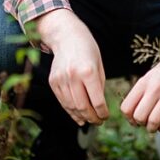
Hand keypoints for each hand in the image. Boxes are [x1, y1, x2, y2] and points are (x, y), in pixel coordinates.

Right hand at [36, 9, 108, 125]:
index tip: (106, 117)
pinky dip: (70, 111)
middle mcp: (73, 77)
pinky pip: (62, 101)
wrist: (67, 37)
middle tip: (98, 122)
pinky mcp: (53, 82)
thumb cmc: (88, 49)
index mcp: (88, 72)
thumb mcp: (100, 64)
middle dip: (92, 117)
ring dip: (81, 117)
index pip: (96, 100)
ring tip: (89, 121)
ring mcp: (61, 80)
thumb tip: (100, 106)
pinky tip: (77, 116)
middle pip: (82, 106)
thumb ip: (99, 85)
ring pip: (71, 106)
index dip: (102, 112)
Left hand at [120, 54, 159, 133]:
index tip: (134, 120)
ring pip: (154, 121)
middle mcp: (155, 88)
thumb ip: (140, 94)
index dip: (129, 119)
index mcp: (144, 83)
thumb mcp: (149, 77)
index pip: (127, 108)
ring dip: (153, 128)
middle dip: (141, 124)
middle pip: (139, 117)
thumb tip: (132, 115)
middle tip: (146, 122)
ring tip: (155, 126)